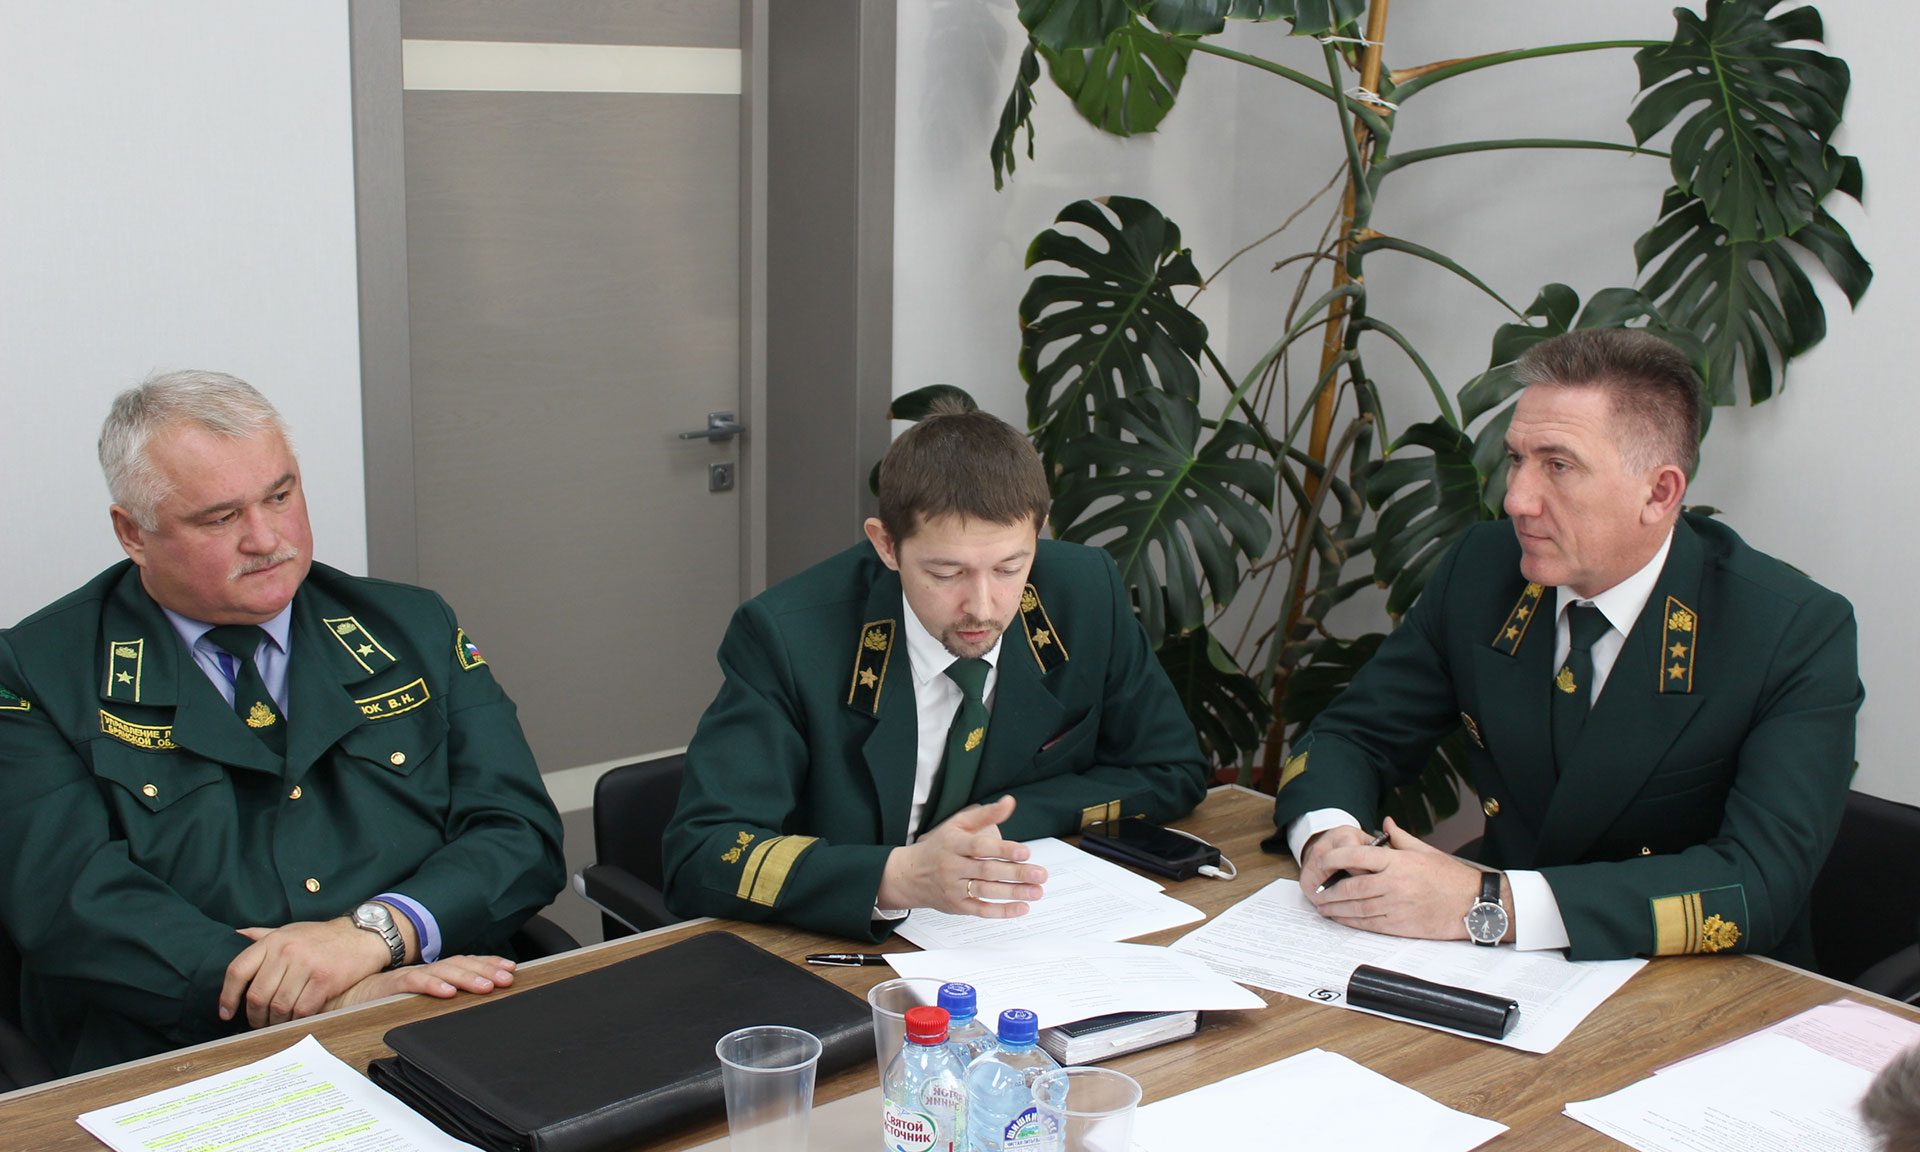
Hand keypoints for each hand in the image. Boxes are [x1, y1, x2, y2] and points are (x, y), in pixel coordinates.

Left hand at [219, 918, 393, 1028]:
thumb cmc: (324, 936)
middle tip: (259, 1023)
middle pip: (257, 995)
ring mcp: (306, 965)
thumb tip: (236, 935)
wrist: (362, 935)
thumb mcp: (291, 929)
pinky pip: (302, 1010)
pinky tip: (296, 1020)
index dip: (227, 996)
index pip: (238, 970)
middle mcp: (287, 951)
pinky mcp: (325, 979)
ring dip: (275, 1022)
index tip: (227, 1013)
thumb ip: (263, 935)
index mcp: (274, 940)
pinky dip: (296, 1020)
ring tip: (277, 1024)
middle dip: (255, 1016)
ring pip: (278, 1006)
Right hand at [324, 955, 515, 1012]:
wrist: (337, 995)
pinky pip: (413, 983)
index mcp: (429, 973)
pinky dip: (432, 986)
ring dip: (467, 978)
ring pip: (442, 972)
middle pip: (459, 966)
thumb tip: (462, 1001)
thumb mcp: (411, 997)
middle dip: (486, 970)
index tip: (510, 969)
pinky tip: (448, 993)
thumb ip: (433, 994)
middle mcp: (421, 971)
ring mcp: (405, 976)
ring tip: (487, 986)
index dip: (487, 964)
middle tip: (508, 978)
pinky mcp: (388, 985)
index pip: (463, 964)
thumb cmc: (373, 998)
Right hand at [877, 795, 1047, 916]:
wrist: (909, 874)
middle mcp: (952, 866)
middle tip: (1040, 874)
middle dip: (1016, 873)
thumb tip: (1009, 802)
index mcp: (953, 844)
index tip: (1025, 852)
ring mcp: (954, 888)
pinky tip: (1021, 908)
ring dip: (1014, 893)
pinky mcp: (957, 906)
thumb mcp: (958, 824)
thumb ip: (986, 814)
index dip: (1003, 850)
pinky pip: (981, 910)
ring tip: (1037, 891)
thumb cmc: (939, 846)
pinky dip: (1002, 911)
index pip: (980, 847)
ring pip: (986, 891)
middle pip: (987, 871)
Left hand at [1306, 817, 1490, 940]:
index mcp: (1398, 861)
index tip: (1321, 862)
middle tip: (1316, 892)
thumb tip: (1387, 824)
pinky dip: (1352, 922)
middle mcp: (1394, 883)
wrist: (1474, 904)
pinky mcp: (1401, 925)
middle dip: (1330, 890)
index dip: (1334, 859)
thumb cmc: (1450, 877)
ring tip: (1323, 907)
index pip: (1357, 856)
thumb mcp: (1425, 851)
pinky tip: (1342, 919)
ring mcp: (1397, 905)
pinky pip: (1369, 923)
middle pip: (1352, 886)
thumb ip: (1401, 838)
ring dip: (1336, 908)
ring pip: (1357, 907)